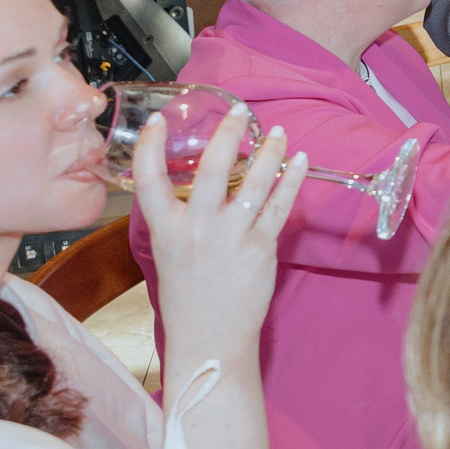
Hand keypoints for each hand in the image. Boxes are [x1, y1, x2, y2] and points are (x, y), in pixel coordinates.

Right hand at [138, 112, 306, 371]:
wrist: (211, 338)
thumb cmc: (189, 297)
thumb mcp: (169, 254)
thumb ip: (179, 220)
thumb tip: (194, 186)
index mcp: (166, 231)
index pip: (150, 181)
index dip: (151, 147)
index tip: (159, 120)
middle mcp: (197, 229)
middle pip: (213, 169)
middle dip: (228, 134)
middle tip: (239, 111)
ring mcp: (232, 237)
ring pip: (255, 182)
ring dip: (269, 152)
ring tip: (277, 132)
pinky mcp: (261, 247)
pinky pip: (280, 205)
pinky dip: (291, 179)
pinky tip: (299, 160)